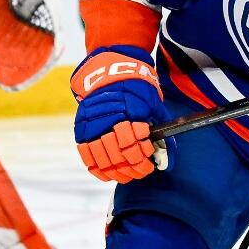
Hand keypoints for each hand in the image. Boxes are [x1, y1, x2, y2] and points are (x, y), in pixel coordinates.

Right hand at [71, 46, 169, 182]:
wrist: (110, 75)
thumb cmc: (136, 92)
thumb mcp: (154, 105)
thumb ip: (161, 131)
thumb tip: (167, 160)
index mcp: (126, 109)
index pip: (132, 140)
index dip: (142, 154)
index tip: (150, 159)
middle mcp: (106, 117)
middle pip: (119, 153)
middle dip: (133, 166)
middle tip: (143, 170)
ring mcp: (91, 125)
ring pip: (103, 158)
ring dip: (118, 171)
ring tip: (129, 174)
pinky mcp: (81, 130)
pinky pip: (87, 156)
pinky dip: (99, 169)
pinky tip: (110, 174)